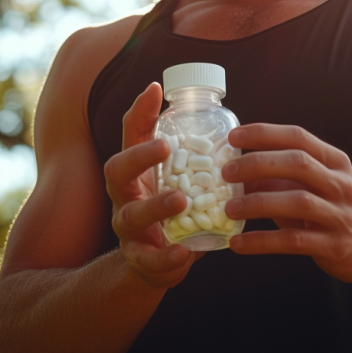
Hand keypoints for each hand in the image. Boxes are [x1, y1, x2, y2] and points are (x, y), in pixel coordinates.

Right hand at [104, 82, 202, 288]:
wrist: (157, 263)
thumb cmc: (173, 212)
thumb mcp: (182, 181)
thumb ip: (199, 161)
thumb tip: (235, 131)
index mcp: (136, 171)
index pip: (131, 135)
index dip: (140, 112)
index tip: (154, 89)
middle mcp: (125, 195)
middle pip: (116, 170)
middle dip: (138, 156)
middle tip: (164, 146)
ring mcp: (128, 228)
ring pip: (130, 215)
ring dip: (155, 206)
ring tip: (180, 200)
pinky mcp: (139, 258)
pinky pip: (148, 259)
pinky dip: (165, 256)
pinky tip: (183, 252)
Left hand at [222, 124, 351, 283]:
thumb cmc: (332, 210)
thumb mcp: (311, 186)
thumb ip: (277, 177)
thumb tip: (233, 170)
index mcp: (334, 161)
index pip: (298, 137)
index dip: (264, 134)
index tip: (233, 137)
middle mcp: (341, 184)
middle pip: (298, 164)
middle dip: (257, 164)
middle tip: (226, 172)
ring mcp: (341, 215)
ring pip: (297, 201)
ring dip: (257, 203)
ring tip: (228, 209)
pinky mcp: (335, 245)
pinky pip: (293, 241)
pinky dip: (262, 241)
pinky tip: (238, 243)